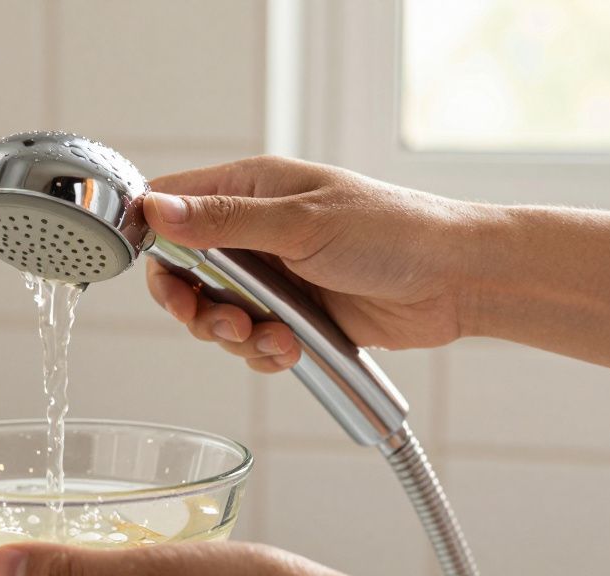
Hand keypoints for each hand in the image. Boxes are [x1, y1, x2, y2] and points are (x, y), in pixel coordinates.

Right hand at [143, 156, 491, 372]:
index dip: (153, 240)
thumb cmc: (393, 232)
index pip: (171, 205)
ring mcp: (271, 276)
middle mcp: (254, 231)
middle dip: (194, 306)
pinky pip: (250, 341)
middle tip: (221, 321)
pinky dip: (262, 352)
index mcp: (251, 189)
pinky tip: (291, 349)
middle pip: (183, 272)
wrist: (456, 281)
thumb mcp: (301, 224)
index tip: (163, 277)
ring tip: (271, 337)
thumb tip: (156, 208)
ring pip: (214, 314)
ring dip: (233, 335)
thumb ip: (224, 222)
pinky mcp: (291, 315)